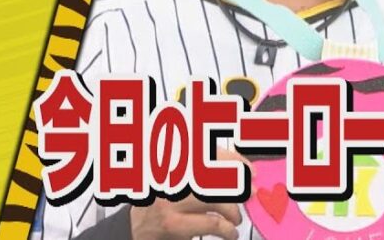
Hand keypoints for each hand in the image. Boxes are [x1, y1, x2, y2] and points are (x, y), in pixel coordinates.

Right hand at [128, 148, 249, 239]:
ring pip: (217, 200)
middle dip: (239, 186)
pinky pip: (212, 223)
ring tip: (235, 219)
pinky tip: (230, 232)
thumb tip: (244, 170)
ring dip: (234, 212)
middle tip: (250, 194)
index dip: (234, 159)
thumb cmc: (162, 202)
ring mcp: (169, 200)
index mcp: (172, 160)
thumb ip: (205, 170)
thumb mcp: (178, 178)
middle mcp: (168, 175)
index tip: (250, 170)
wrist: (133, 228)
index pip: (208, 151)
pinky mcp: (172, 224)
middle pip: (215, 175)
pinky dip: (228, 230)